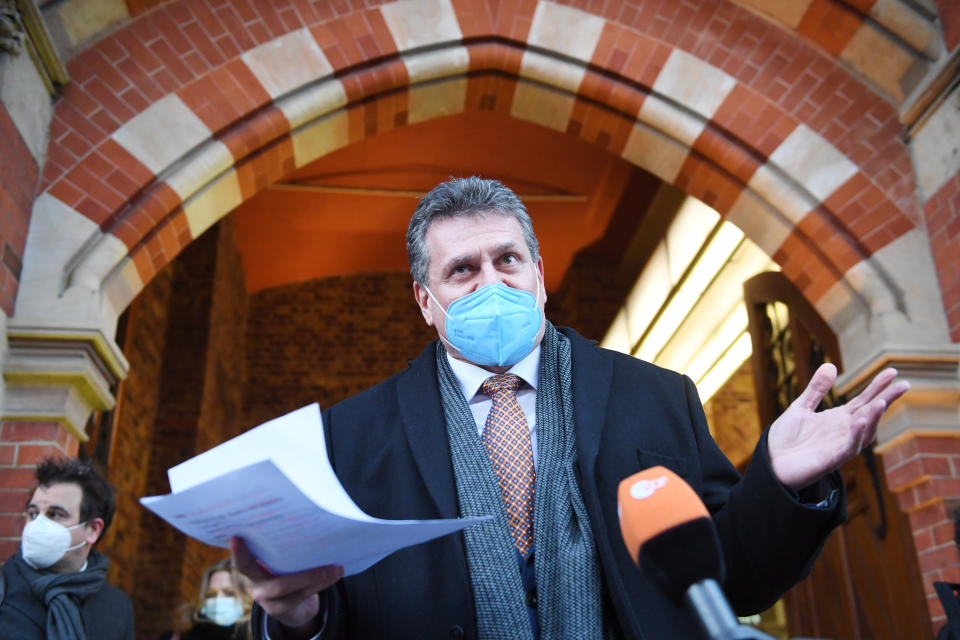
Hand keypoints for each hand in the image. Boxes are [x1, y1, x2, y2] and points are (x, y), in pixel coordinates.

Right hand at [230, 536, 342, 632]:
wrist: (293, 607)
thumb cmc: (288, 573)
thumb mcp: (282, 562)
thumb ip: (285, 551)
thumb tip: (309, 526)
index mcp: (254, 569)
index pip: (243, 562)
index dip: (238, 552)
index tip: (236, 537)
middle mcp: (257, 586)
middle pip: (277, 583)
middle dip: (304, 574)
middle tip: (326, 559)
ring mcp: (268, 601)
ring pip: (291, 590)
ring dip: (317, 578)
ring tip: (336, 568)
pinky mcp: (280, 610)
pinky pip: (302, 597)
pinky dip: (320, 584)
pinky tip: (334, 575)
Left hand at [767, 363, 908, 490]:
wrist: (770, 464)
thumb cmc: (787, 439)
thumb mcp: (801, 408)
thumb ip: (816, 389)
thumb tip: (831, 365)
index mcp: (838, 419)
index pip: (864, 401)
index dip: (877, 387)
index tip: (892, 372)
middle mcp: (844, 432)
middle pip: (870, 414)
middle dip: (886, 400)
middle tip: (904, 385)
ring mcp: (839, 446)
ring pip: (864, 433)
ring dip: (873, 418)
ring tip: (881, 402)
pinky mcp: (830, 461)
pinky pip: (848, 448)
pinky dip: (855, 436)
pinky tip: (859, 421)